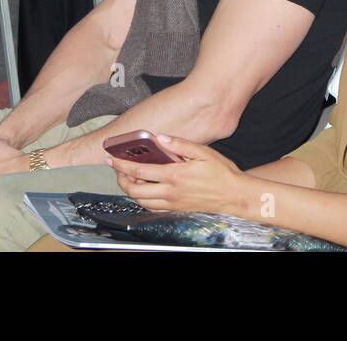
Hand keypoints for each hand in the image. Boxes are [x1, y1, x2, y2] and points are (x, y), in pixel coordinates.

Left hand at [111, 135, 245, 214]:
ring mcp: (172, 202)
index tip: (111, 158)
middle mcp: (170, 192)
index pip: (139, 170)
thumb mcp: (202, 152)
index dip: (121, 164)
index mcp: (174, 175)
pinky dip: (143, 199)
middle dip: (121, 179)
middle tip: (119, 169)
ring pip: (141, 201)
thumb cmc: (221, 172)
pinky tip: (145, 188)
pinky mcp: (176, 208)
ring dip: (131, 190)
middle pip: (134, 190)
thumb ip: (179, 144)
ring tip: (130, 177)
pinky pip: (152, 208)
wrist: (234, 195)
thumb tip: (160, 138)